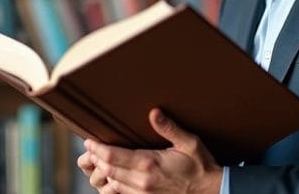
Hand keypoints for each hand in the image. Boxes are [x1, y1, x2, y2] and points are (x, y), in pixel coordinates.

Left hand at [78, 108, 222, 192]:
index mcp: (149, 163)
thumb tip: (154, 112)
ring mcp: (142, 193)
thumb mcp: (189, 142)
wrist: (209, 191)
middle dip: (96, 158)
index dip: (98, 148)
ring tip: (98, 160)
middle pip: (108, 170)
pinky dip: (113, 184)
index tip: (89, 141)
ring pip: (112, 183)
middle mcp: (142, 181)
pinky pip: (121, 193)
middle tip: (90, 148)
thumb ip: (169, 128)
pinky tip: (113, 176)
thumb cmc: (200, 165)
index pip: (113, 156)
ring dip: (103, 171)